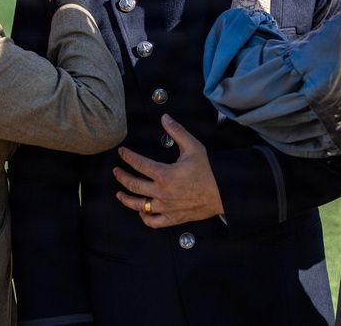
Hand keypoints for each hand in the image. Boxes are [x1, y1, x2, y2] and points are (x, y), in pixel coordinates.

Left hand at [113, 114, 224, 228]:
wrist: (224, 191)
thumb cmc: (209, 170)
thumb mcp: (193, 146)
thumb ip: (177, 131)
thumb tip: (165, 118)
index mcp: (164, 174)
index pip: (138, 164)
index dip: (127, 157)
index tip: (122, 152)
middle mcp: (162, 192)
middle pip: (133, 185)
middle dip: (122, 177)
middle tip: (116, 171)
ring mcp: (166, 207)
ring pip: (139, 205)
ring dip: (126, 199)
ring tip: (119, 193)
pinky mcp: (173, 218)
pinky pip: (153, 222)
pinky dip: (144, 217)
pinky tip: (141, 211)